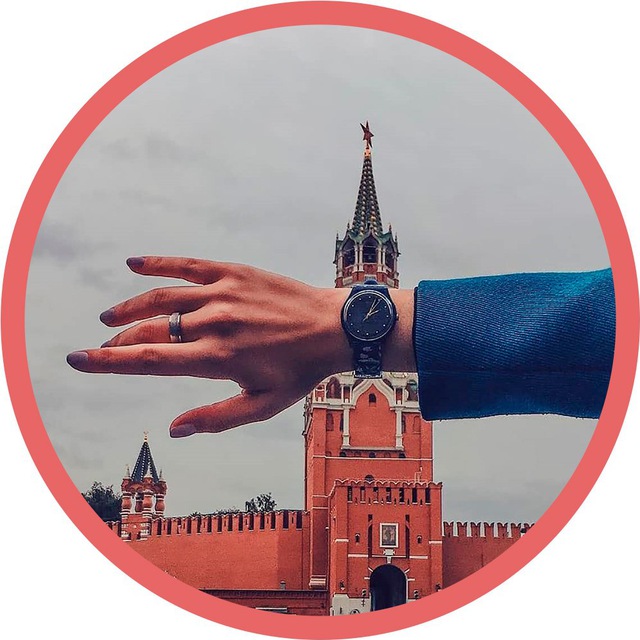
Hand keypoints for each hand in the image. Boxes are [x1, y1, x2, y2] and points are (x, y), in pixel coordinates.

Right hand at [66, 256, 414, 435]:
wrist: (335, 328)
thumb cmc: (300, 371)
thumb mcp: (263, 405)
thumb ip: (217, 418)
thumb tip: (174, 429)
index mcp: (218, 359)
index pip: (149, 361)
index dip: (107, 361)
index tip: (77, 358)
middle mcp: (214, 323)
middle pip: (149, 330)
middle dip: (121, 340)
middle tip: (106, 344)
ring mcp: (223, 293)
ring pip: (160, 297)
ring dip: (129, 307)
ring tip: (110, 316)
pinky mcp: (234, 272)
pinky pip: (187, 264)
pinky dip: (156, 263)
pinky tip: (132, 264)